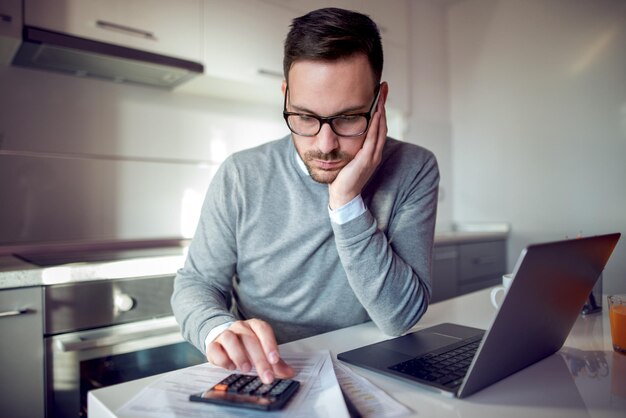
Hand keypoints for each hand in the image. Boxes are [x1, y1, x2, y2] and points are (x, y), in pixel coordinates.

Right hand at [206, 319, 294, 383]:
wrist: (222, 338)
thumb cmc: (246, 346)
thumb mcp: (262, 351)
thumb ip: (276, 362)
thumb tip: (290, 373)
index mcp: (254, 326)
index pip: (263, 330)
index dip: (270, 344)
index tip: (275, 360)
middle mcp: (240, 327)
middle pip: (250, 339)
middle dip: (259, 359)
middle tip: (266, 376)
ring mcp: (225, 334)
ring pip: (230, 340)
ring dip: (239, 355)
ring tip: (246, 369)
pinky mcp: (212, 344)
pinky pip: (215, 349)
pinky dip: (223, 358)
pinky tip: (230, 367)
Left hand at [328, 92, 387, 208]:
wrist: (343, 196)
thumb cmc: (342, 178)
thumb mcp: (346, 157)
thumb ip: (347, 145)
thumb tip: (338, 130)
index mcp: (371, 151)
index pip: (378, 126)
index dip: (380, 109)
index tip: (378, 93)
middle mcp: (375, 152)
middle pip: (382, 123)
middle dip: (383, 104)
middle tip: (383, 87)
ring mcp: (372, 156)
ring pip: (380, 129)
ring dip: (381, 111)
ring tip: (380, 95)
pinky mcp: (366, 160)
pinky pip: (373, 139)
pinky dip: (375, 125)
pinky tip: (375, 113)